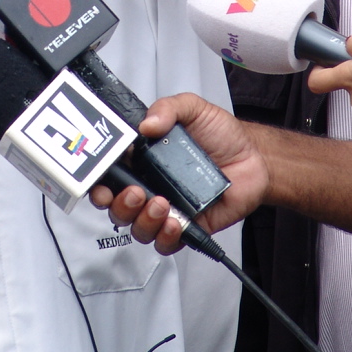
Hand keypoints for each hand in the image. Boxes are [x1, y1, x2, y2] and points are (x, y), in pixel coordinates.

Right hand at [88, 93, 270, 253]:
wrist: (253, 157)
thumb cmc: (221, 135)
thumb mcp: (192, 109)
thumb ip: (168, 108)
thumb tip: (146, 124)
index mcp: (143, 160)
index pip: (109, 176)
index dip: (98, 184)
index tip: (100, 183)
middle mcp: (150, 186)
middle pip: (116, 207)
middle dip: (119, 204)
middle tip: (136, 192)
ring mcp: (167, 209)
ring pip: (137, 228)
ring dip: (142, 220)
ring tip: (161, 204)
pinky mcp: (186, 227)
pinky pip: (165, 243)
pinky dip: (165, 236)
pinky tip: (174, 222)